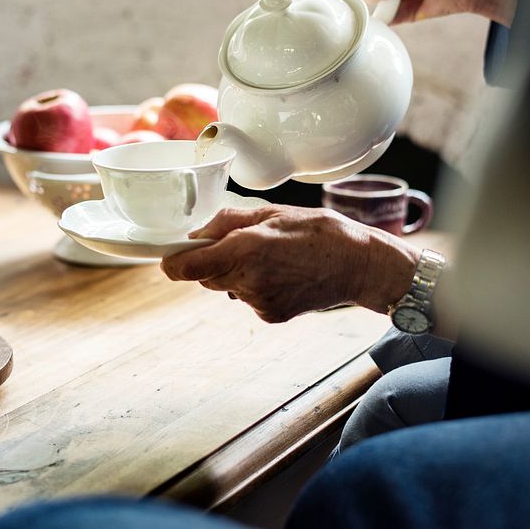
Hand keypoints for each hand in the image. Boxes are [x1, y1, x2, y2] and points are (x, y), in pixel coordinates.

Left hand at [161, 204, 420, 323]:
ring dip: (234, 273)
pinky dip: (255, 286)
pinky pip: (248, 298)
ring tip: (269, 256)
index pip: (187, 268)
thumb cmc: (319, 232)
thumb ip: (228, 222)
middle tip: (237, 243)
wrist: (359, 264)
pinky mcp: (271, 315)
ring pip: (227, 287)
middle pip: (205, 277)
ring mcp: (259, 302)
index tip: (170, 257)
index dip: (173, 263)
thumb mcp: (272, 212)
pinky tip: (282, 273)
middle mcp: (248, 280)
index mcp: (245, 251)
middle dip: (211, 261)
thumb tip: (197, 230)